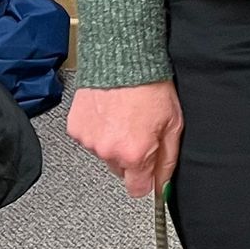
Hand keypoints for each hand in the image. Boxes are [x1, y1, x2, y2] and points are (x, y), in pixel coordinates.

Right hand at [68, 80, 182, 199]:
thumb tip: (163, 184)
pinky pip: (90, 138)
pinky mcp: (76, 128)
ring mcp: (90, 140)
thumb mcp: (173, 125)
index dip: (145, 179)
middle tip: (138, 131)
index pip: (137, 189)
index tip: (148, 171)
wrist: (124, 59)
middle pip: (120, 170)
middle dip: (130, 156)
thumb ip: (167, 160)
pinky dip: (98, 129)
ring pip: (104, 153)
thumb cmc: (151, 86)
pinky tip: (108, 112)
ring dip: (112, 141)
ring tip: (122, 117)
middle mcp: (109, 151)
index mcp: (134, 154)